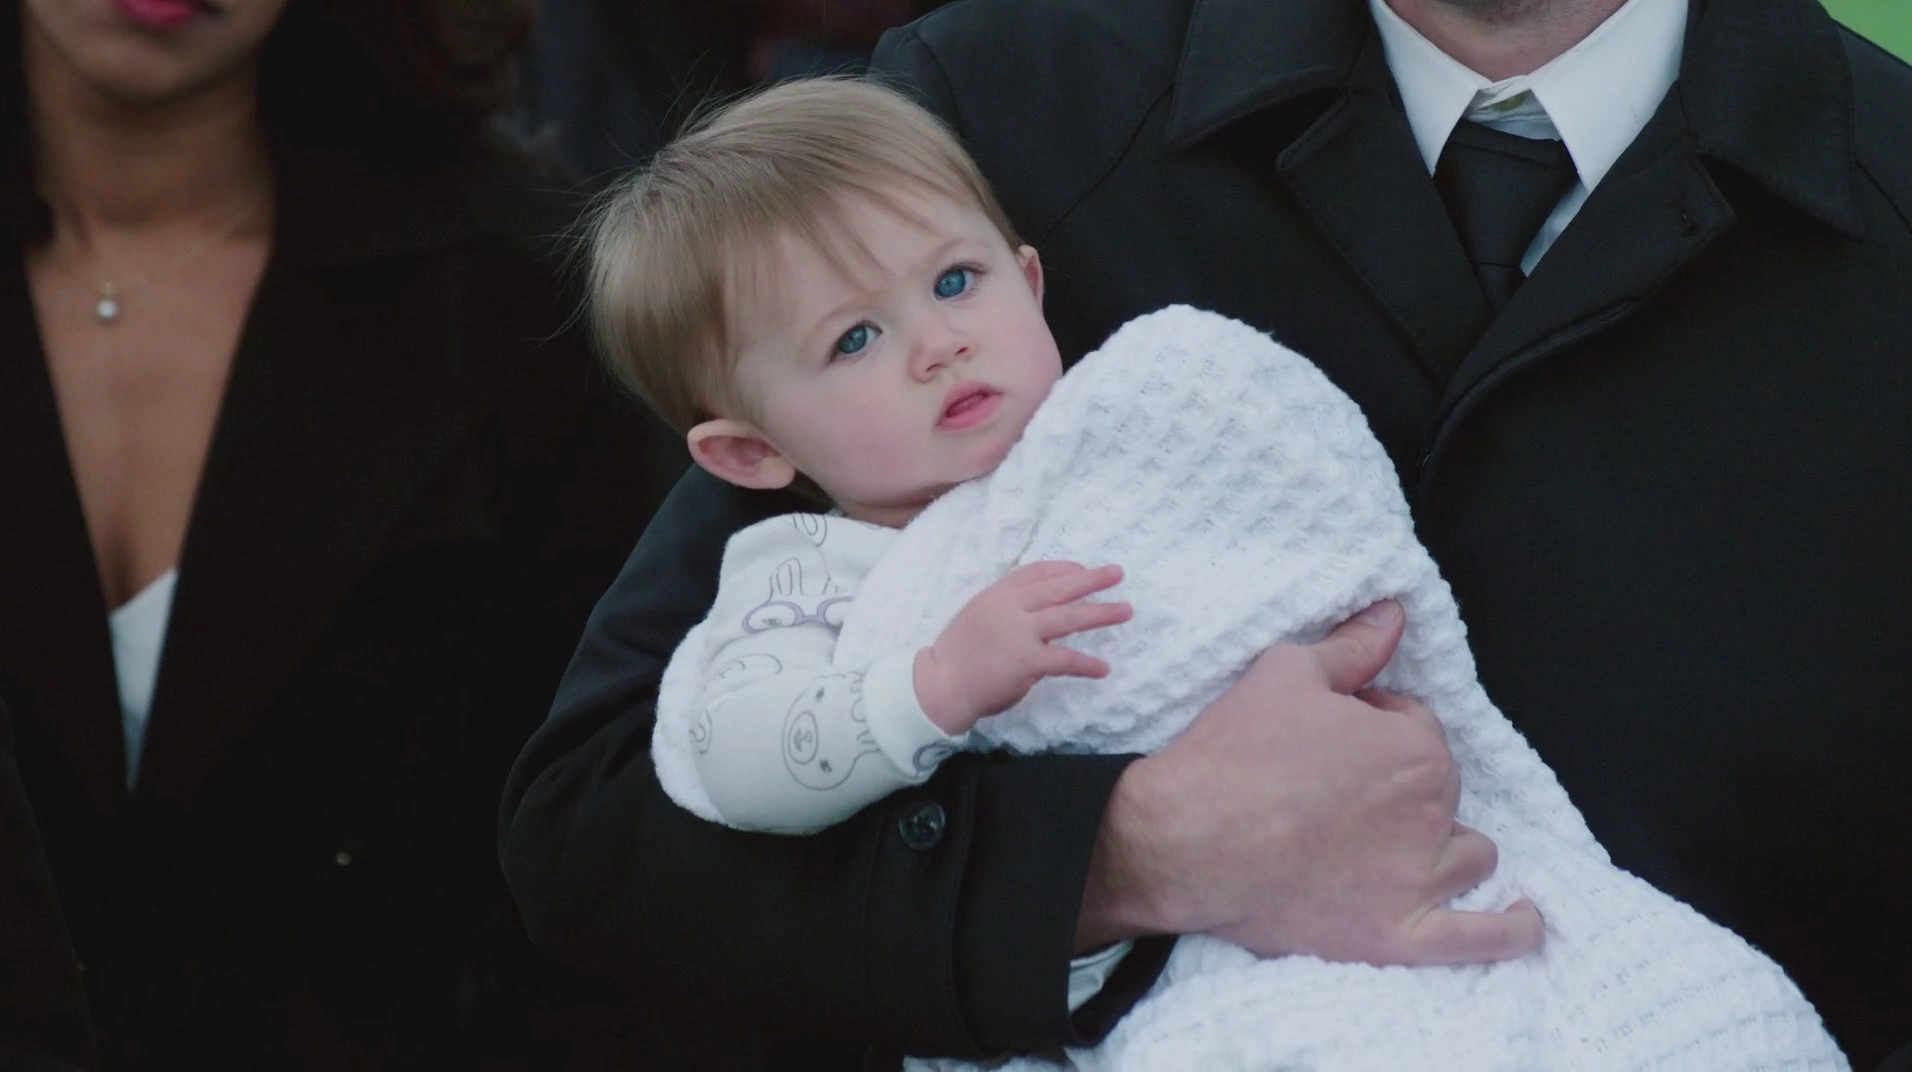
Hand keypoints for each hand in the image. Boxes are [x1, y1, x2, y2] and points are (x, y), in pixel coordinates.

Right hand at [914, 562, 1132, 733]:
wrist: (940, 685)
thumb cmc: (958, 655)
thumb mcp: (979, 616)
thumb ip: (1006, 608)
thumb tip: (1037, 607)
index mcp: (997, 594)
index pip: (1037, 572)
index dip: (1064, 569)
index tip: (1084, 569)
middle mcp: (1010, 607)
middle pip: (1059, 588)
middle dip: (1092, 579)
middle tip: (1117, 573)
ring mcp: (1019, 633)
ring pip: (1068, 617)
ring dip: (1101, 613)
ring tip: (1125, 610)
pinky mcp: (1026, 661)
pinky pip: (1065, 659)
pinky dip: (1086, 664)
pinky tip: (1103, 668)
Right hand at [1079, 600, 1542, 965]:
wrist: (1184, 841)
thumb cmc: (1232, 755)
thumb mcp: (1284, 674)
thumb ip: (1353, 648)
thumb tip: (1395, 615)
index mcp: (1415, 747)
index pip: (1418, 728)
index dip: (1373, 728)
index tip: (1330, 740)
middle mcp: (1432, 812)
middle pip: (1442, 791)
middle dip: (1401, 785)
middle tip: (1334, 790)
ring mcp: (1421, 880)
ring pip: (1467, 855)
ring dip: (1445, 845)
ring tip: (1397, 845)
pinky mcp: (1398, 935)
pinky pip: (1480, 939)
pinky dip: (1510, 930)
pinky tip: (1523, 919)